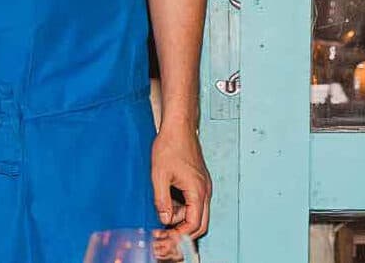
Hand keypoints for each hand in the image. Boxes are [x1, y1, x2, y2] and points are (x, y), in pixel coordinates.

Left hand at [150, 118, 211, 238]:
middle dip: (183, 231)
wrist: (179, 127)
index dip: (180, 235)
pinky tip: (169, 200)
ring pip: (196, 213)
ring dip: (181, 217)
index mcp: (197, 190)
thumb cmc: (171, 145)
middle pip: (200, 223)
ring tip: (163, 209)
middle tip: (165, 232)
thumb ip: (162, 201)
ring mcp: (203, 186)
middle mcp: (204, 190)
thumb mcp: (159, 176)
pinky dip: (182, 207)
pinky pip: (194, 203)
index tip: (166, 237)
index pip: (194, 224)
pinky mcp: (199, 182)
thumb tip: (164, 219)